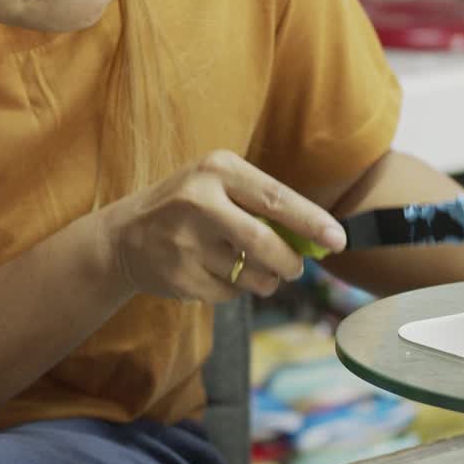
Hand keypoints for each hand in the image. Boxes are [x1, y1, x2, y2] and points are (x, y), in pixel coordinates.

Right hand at [101, 150, 346, 301]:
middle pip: (266, 243)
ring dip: (265, 280)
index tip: (338, 240)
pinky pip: (229, 294)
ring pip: (252, 275)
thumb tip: (319, 239)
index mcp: (217, 169)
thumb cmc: (188, 206)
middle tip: (296, 268)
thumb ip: (264, 204)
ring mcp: (186, 242)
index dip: (312, 222)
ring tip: (252, 268)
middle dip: (291, 262)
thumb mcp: (217, 184)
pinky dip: (234, 290)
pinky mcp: (179, 276)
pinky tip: (216, 274)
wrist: (124, 236)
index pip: (276, 198)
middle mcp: (199, 202)